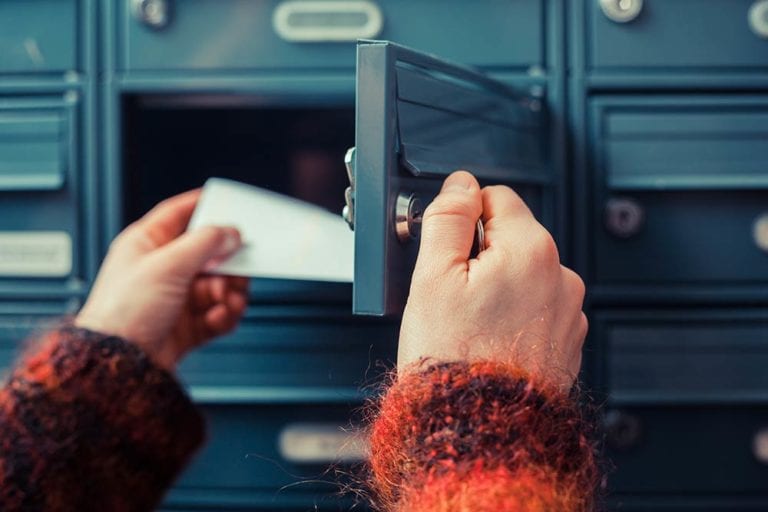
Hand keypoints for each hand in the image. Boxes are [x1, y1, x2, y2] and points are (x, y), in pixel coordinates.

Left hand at [75, 190, 248, 371]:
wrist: (120, 364)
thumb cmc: (123, 312)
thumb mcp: (168, 265)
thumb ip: (205, 243)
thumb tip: (230, 233)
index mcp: (146, 245)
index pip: (178, 215)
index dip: (203, 205)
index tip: (228, 202)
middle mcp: (162, 270)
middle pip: (208, 254)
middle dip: (227, 263)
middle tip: (239, 267)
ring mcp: (175, 299)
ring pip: (218, 286)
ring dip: (230, 292)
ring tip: (229, 299)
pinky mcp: (187, 326)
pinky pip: (218, 314)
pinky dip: (225, 315)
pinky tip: (221, 316)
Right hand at [398, 171, 586, 389]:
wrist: (480, 430)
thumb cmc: (453, 359)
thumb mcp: (432, 277)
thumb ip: (448, 218)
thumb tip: (461, 184)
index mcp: (531, 250)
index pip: (496, 198)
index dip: (462, 220)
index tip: (446, 252)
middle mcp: (562, 277)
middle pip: (511, 238)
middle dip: (479, 256)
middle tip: (452, 297)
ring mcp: (569, 312)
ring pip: (523, 275)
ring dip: (498, 288)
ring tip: (471, 325)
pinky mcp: (567, 342)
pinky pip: (536, 309)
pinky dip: (514, 316)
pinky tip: (490, 340)